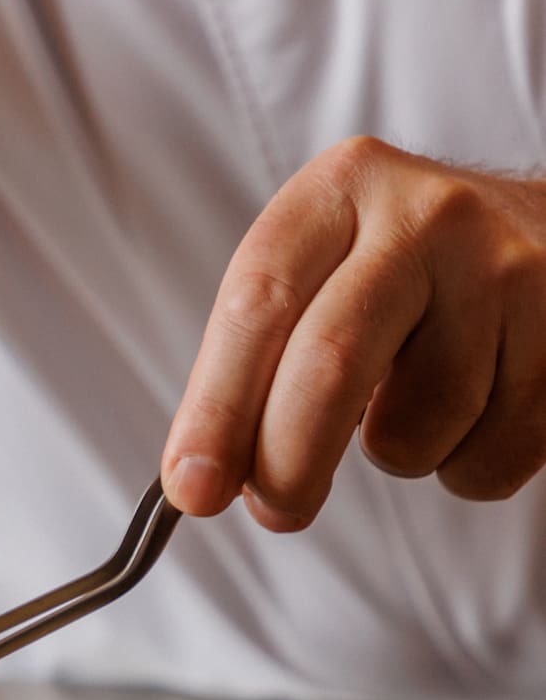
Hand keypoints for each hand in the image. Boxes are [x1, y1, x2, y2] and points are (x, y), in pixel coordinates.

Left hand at [161, 138, 545, 529]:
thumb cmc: (411, 269)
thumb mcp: (331, 265)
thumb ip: (265, 353)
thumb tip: (203, 475)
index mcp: (343, 187)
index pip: (259, 303)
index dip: (216, 405)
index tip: (191, 485)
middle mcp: (427, 217)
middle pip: (331, 362)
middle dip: (286, 460)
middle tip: (272, 511)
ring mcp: (507, 274)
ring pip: (415, 426)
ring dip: (396, 455)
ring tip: (413, 407)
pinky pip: (488, 459)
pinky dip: (463, 467)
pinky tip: (475, 413)